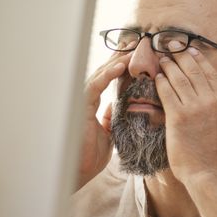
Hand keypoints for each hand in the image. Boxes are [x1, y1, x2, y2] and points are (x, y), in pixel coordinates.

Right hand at [76, 52, 131, 189]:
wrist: (78, 172)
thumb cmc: (89, 156)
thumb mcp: (108, 134)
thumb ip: (110, 118)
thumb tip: (114, 106)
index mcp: (92, 104)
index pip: (108, 80)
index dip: (121, 66)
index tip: (138, 56)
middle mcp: (85, 99)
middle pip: (104, 72)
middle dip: (120, 57)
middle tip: (137, 45)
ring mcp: (81, 101)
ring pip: (99, 74)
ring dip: (117, 61)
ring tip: (133, 50)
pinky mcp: (79, 107)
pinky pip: (94, 86)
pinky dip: (107, 75)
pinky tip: (119, 66)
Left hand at [154, 48, 216, 183]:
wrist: (208, 173)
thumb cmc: (216, 156)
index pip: (211, 74)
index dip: (199, 60)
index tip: (191, 51)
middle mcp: (213, 102)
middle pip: (195, 71)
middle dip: (182, 56)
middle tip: (172, 46)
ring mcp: (196, 108)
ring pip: (180, 79)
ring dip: (169, 66)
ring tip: (162, 58)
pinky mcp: (179, 117)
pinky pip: (167, 92)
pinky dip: (161, 82)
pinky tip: (156, 77)